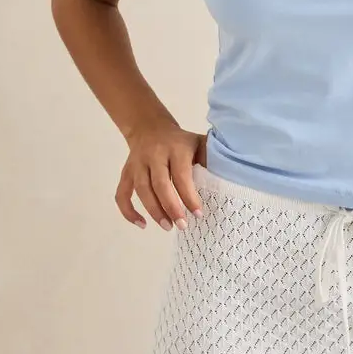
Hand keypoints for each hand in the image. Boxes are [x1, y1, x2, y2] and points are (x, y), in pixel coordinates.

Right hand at [115, 117, 207, 231]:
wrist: (149, 126)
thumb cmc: (180, 141)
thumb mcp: (197, 142)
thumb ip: (210, 157)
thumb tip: (230, 176)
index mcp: (175, 148)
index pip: (181, 175)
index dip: (189, 196)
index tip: (198, 214)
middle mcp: (154, 155)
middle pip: (160, 184)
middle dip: (171, 207)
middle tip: (181, 226)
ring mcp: (137, 164)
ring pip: (141, 190)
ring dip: (154, 211)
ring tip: (167, 227)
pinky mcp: (126, 172)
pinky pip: (122, 194)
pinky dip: (128, 212)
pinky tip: (142, 224)